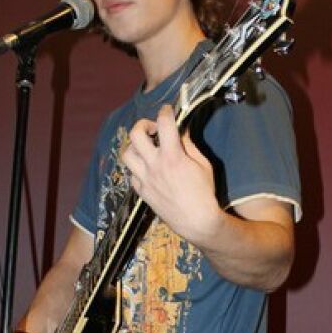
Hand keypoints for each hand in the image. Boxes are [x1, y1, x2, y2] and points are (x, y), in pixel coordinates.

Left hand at [122, 104, 220, 244]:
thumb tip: (180, 131)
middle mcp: (154, 165)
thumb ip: (189, 145)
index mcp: (172, 156)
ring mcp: (145, 179)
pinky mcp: (141, 191)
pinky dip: (138, 167)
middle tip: (153, 129)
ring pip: (126, 153)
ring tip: (147, 148)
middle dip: (143, 124)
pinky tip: (149, 168)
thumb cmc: (204, 193)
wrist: (196, 221)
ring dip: (135, 146)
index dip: (165, 111)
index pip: (163, 123)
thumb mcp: (203, 164)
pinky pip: (131, 173)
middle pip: (135, 134)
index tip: (168, 110)